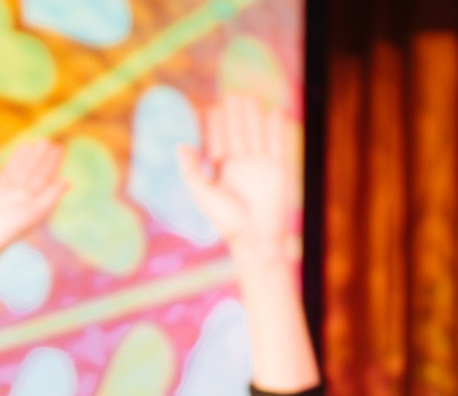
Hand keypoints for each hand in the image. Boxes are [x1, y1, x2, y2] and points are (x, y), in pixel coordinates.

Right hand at [0, 137, 63, 276]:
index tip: (59, 148)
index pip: (41, 178)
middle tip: (46, 141)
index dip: (50, 164)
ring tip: (27, 144)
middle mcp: (11, 197)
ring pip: (9, 171)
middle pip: (28, 173)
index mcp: (25, 202)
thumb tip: (68, 182)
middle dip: (37, 158)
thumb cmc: (4, 231)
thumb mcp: (31, 213)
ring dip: (18, 158)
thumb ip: (49, 197)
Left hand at [174, 89, 296, 254]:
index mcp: (222, 170)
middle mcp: (240, 164)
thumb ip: (192, 171)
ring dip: (253, 115)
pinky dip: (277, 128)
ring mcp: (260, 164)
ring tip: (248, 97)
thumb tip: (179, 145)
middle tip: (231, 95)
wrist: (258, 239)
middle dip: (234, 114)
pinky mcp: (278, 168)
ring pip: (256, 133)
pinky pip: (278, 143)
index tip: (211, 109)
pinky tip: (275, 111)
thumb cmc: (229, 222)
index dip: (214, 124)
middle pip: (237, 132)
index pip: (218, 140)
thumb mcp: (204, 196)